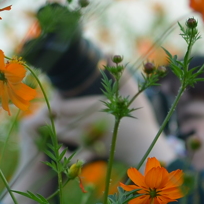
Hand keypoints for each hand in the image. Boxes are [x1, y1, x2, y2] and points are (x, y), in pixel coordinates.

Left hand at [45, 73, 177, 167]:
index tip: (61, 97)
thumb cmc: (141, 119)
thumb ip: (120, 73)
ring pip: (61, 133)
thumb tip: (108, 52)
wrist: (147, 147)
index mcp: (93, 108)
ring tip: (63, 119)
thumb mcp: (132, 93)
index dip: (57, 101)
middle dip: (56, 113)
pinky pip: (69, 145)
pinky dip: (66, 140)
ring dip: (59, 125)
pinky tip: (71, 135)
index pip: (60, 106)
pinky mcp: (91, 151)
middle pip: (58, 119)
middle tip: (60, 106)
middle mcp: (87, 124)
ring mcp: (89, 139)